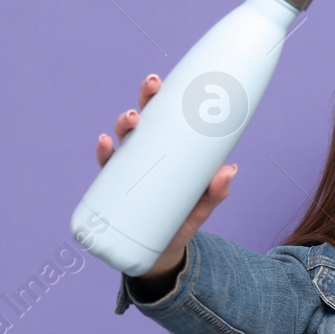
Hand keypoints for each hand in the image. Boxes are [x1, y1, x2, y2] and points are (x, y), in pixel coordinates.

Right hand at [95, 73, 237, 280]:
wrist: (163, 253)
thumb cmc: (183, 218)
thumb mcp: (203, 204)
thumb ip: (216, 191)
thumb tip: (230, 170)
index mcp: (167, 150)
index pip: (165, 118)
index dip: (162, 96)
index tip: (162, 80)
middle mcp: (146, 154)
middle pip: (143, 120)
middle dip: (145, 100)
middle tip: (151, 88)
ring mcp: (129, 171)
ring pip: (123, 140)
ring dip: (123, 125)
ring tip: (130, 121)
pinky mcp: (115, 190)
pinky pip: (107, 168)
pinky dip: (104, 153)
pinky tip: (105, 144)